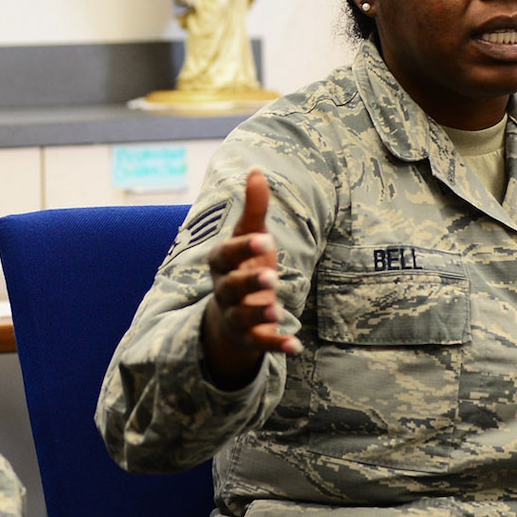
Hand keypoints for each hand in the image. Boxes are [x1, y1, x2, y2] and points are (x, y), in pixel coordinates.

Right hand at [201, 168, 301, 386]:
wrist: (230, 315)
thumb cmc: (244, 267)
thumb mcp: (251, 238)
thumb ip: (254, 210)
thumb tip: (257, 170)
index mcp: (221, 264)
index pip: (226, 255)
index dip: (243, 248)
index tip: (266, 238)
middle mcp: (224, 291)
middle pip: (231, 287)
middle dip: (249, 282)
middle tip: (272, 277)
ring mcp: (235, 317)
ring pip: (242, 317)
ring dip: (259, 315)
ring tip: (277, 312)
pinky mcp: (249, 338)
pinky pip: (260, 344)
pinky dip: (276, 345)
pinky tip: (295, 346)